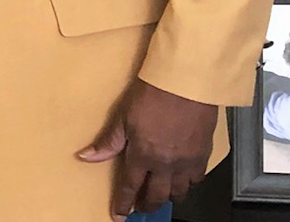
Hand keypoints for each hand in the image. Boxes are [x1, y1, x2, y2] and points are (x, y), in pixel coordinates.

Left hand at [78, 78, 217, 219]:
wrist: (184, 82)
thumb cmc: (152, 93)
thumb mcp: (124, 116)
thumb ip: (109, 141)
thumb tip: (86, 156)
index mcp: (143, 155)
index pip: (130, 186)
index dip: (123, 203)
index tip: (120, 214)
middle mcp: (165, 165)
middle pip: (156, 196)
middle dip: (147, 205)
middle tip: (141, 207)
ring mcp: (186, 162)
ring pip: (179, 192)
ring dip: (169, 195)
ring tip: (162, 193)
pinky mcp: (203, 154)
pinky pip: (197, 179)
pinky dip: (189, 182)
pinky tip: (183, 177)